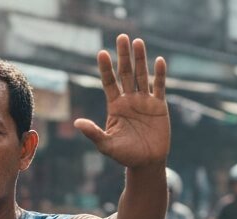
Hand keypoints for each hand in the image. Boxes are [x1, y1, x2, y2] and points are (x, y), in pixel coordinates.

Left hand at [74, 34, 169, 168]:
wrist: (146, 163)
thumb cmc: (124, 155)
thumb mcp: (106, 145)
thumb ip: (93, 133)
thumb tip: (77, 122)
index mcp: (115, 106)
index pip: (109, 82)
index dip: (106, 68)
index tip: (101, 53)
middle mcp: (129, 100)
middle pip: (125, 73)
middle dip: (123, 56)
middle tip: (121, 37)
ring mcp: (144, 101)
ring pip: (141, 75)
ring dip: (140, 59)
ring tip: (138, 41)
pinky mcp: (159, 106)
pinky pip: (159, 87)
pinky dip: (159, 75)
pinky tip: (159, 61)